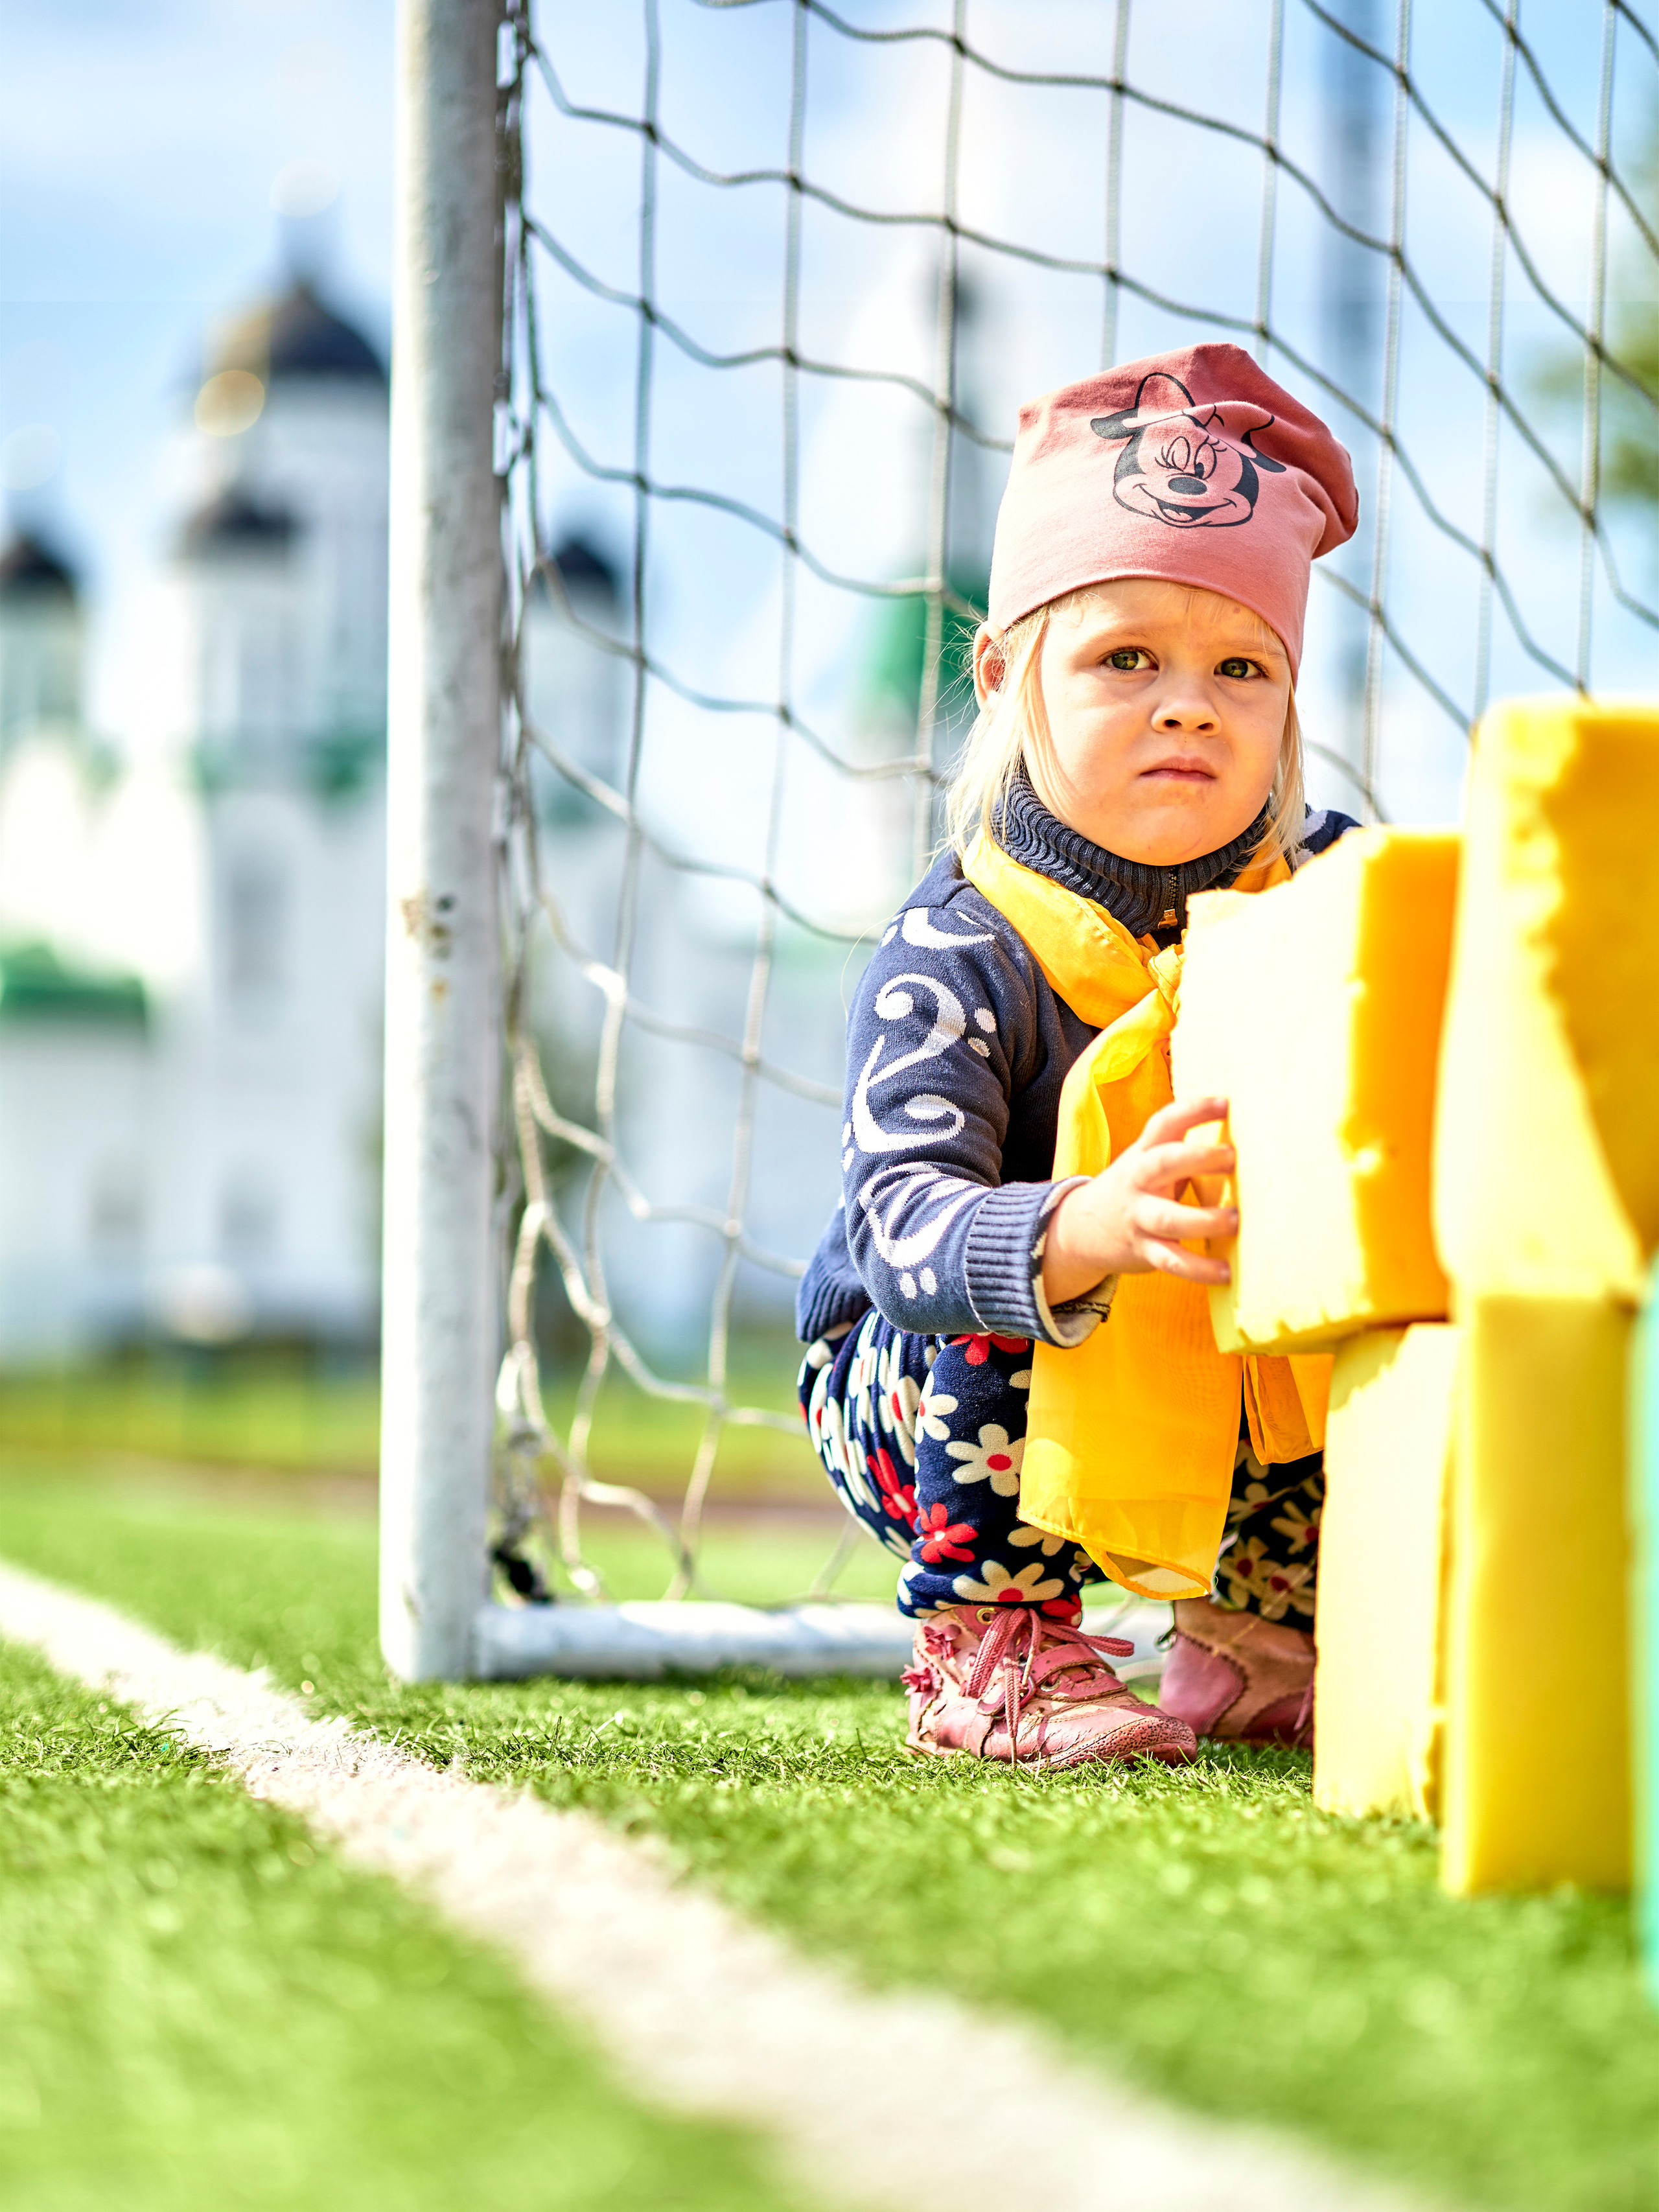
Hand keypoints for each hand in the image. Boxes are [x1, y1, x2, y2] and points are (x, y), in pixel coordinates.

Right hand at [1041, 1096, 1236, 1306]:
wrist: (1081, 1230)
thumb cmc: (1135, 1189)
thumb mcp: (1148, 1162)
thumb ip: (1182, 1149)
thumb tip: (1244, 1137)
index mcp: (1143, 1153)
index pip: (1164, 1123)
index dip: (1193, 1110)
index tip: (1225, 1103)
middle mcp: (1139, 1182)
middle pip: (1163, 1163)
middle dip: (1198, 1158)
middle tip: (1232, 1157)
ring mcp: (1139, 1217)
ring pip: (1169, 1219)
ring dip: (1205, 1220)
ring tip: (1235, 1219)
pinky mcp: (1145, 1250)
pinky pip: (1173, 1261)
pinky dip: (1199, 1269)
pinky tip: (1226, 1272)